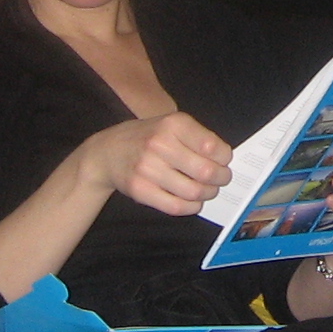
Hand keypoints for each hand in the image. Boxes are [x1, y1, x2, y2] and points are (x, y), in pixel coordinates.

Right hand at [85, 112, 232, 215]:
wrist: (107, 152)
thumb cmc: (147, 137)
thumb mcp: (170, 125)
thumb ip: (197, 138)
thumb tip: (225, 161)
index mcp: (173, 124)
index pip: (213, 147)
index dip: (225, 158)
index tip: (224, 161)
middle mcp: (160, 144)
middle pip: (206, 172)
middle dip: (221, 178)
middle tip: (221, 179)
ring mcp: (148, 169)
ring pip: (194, 192)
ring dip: (207, 194)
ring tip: (207, 190)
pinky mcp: (141, 190)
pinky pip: (176, 206)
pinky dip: (191, 207)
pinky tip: (193, 201)